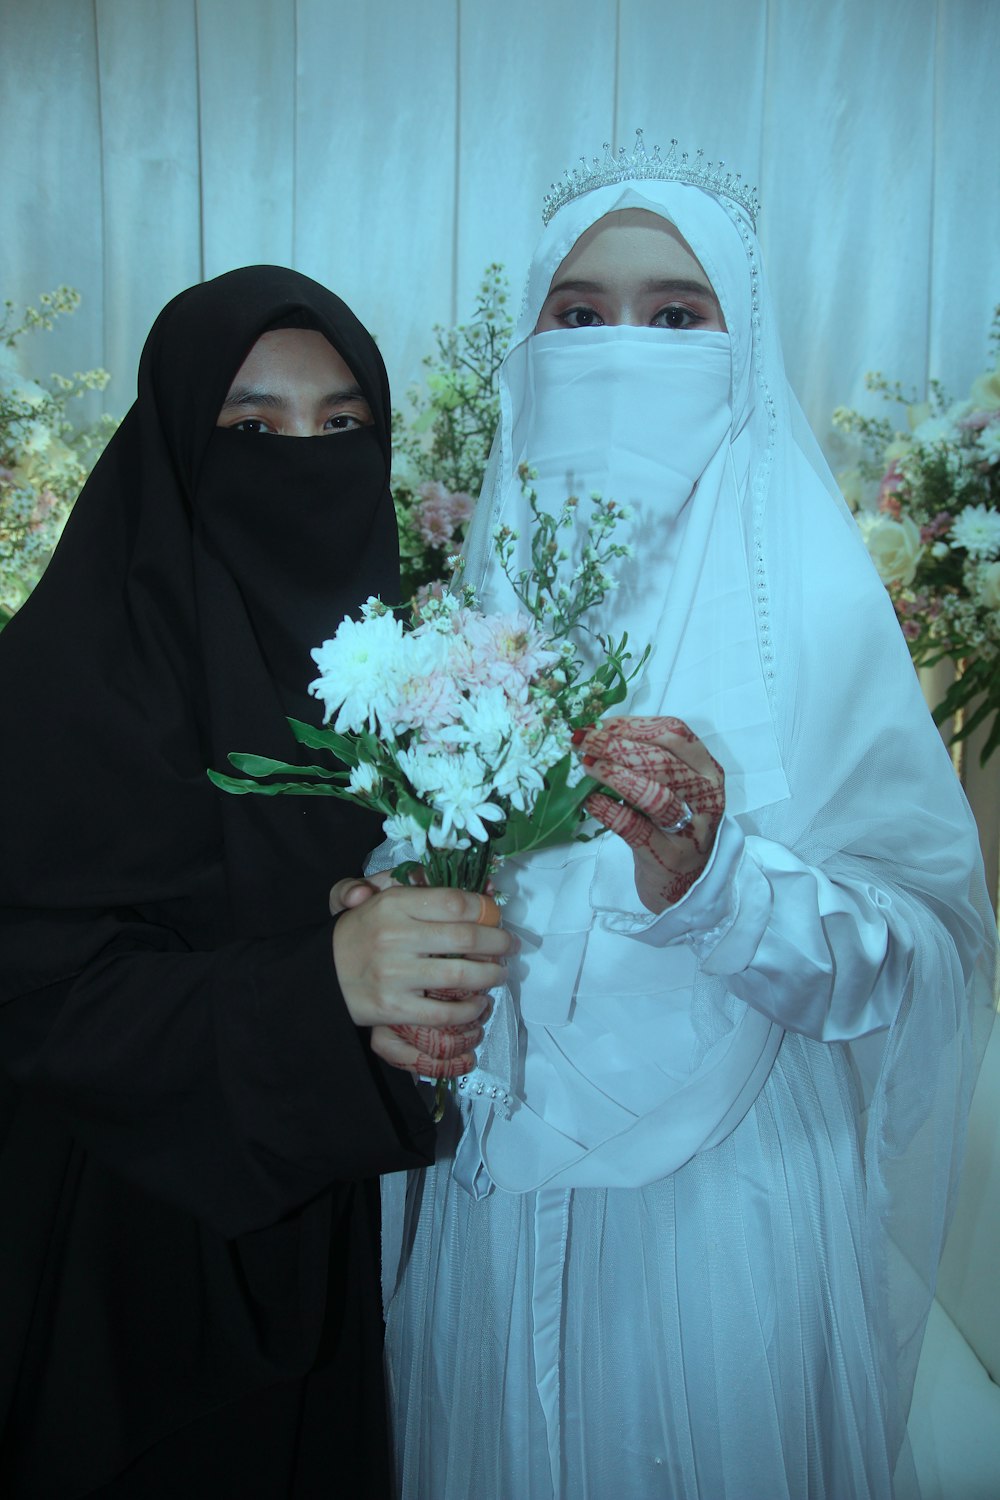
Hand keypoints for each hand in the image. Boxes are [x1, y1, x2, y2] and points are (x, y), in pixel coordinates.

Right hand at [331, 884, 512, 1076]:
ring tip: (499, 974)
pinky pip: (444, 1012)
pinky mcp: (394, 1008)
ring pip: (461, 975)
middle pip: (465, 938)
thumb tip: (436, 873)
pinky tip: (478, 1003)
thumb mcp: (374, 897)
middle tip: (509, 946)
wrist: (322, 976)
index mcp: (393, 904)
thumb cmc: (358, 932)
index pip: (454, 901)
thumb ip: (403, 880)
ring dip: (491, 976)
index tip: (495, 915)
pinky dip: (469, 1009)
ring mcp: (395, 974)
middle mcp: (395, 936)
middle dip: (498, 942)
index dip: (485, 908)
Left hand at [579, 715, 724, 914]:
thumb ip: (647, 761)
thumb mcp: (673, 789)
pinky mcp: (668, 857)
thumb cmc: (672, 827)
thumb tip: (597, 735)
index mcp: (707, 770)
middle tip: (582, 741)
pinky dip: (609, 812)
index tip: (601, 725)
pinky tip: (590, 803)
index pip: (675, 734)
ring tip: (587, 766)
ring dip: (615, 775)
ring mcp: (690, 829)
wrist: (686, 884)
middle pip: (661, 761)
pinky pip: (635, 829)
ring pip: (654, 795)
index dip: (635, 725)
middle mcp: (706, 797)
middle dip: (616, 746)